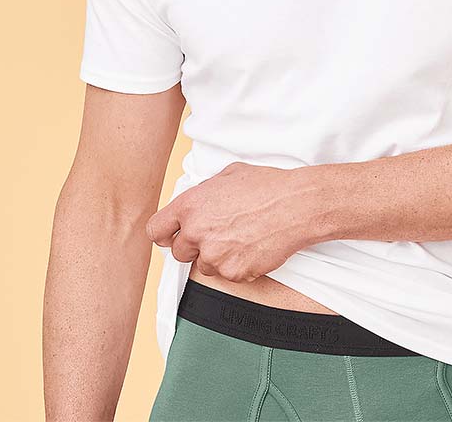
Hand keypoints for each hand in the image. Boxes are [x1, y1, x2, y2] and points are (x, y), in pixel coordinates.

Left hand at [145, 161, 317, 282]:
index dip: (164, 234)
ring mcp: (214, 255)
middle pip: (180, 252)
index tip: (171, 237)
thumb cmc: (268, 187)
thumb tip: (200, 201)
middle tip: (218, 235)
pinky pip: (227, 275)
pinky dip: (237, 266)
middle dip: (195, 246)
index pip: (156, 230)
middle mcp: (197, 232)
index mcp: (190, 206)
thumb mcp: (228, 175)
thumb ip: (205, 192)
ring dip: (217, 257)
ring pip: (204, 266)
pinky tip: (252, 247)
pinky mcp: (233, 272)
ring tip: (240, 239)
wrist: (296, 205)